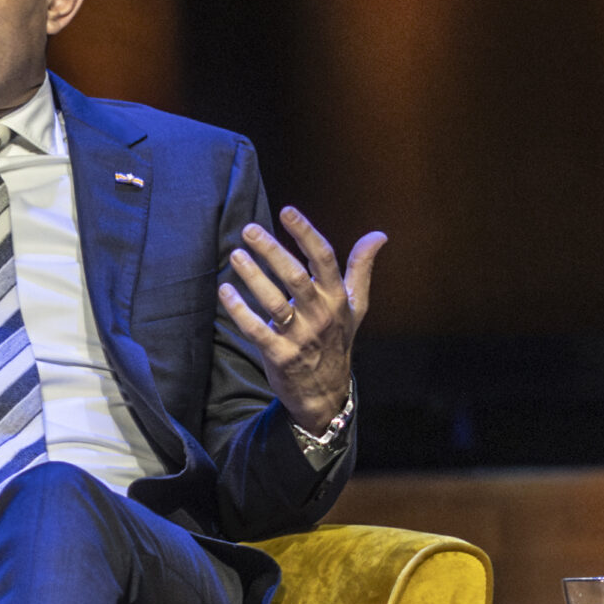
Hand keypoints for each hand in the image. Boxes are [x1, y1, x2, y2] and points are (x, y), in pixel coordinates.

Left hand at [216, 208, 385, 433]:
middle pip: (296, 277)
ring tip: (235, 254)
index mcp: (336, 299)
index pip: (324, 259)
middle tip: (249, 230)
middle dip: (272, 251)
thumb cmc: (337, 340)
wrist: (325, 392)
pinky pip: (255, 329)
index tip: (287, 211)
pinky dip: (239, 309)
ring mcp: (299, 336)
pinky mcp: (279, 355)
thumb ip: (361, 269)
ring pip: (273, 302)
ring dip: (253, 276)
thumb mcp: (355, 306)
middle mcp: (320, 315)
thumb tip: (379, 236)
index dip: (306, 233)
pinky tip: (224, 290)